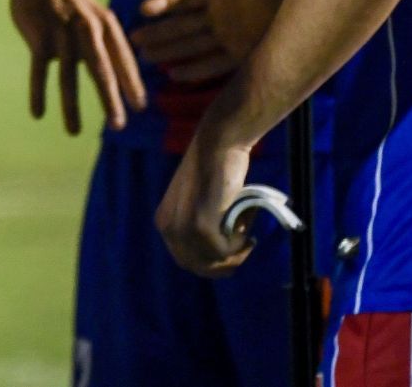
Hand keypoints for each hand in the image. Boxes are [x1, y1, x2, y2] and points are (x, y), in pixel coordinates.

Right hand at [0, 0, 146, 133]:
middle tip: (119, 125)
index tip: (140, 107)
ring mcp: (62, 30)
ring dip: (72, 106)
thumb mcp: (95, 18)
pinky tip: (38, 113)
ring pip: (69, 75)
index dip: (133, 83)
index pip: (123, 59)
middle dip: (111, 100)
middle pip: (101, 69)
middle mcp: (88, 27)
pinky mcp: (39, 34)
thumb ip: (107, 47)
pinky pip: (39, 69)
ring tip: (74, 131)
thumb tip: (121, 84)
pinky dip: (39, 93)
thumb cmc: (71, 4)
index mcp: (106, 24)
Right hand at [132, 0, 294, 82]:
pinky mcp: (242, 56)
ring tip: (145, 57)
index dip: (163, 3)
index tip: (143, 10)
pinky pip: (212, 65)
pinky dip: (193, 70)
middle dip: (158, 33)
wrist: (316, 6)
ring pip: (191, 46)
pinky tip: (174, 74)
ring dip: (169, 52)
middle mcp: (219, 17)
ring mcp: (229, 37)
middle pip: (182, 26)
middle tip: (133, 40)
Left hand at [155, 131, 253, 277]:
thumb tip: (218, 254)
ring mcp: (183, 229)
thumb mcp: (197, 203)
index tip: (233, 254)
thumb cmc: (213, 169)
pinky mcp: (201, 227)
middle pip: (198, 266)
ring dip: (236, 251)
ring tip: (247, 230)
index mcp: (164, 222)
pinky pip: (225, 251)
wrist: (218, 146)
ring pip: (214, 261)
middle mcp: (168, 229)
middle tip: (246, 248)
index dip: (212, 263)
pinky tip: (246, 222)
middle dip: (225, 265)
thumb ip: (199, 225)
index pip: (186, 260)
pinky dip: (240, 242)